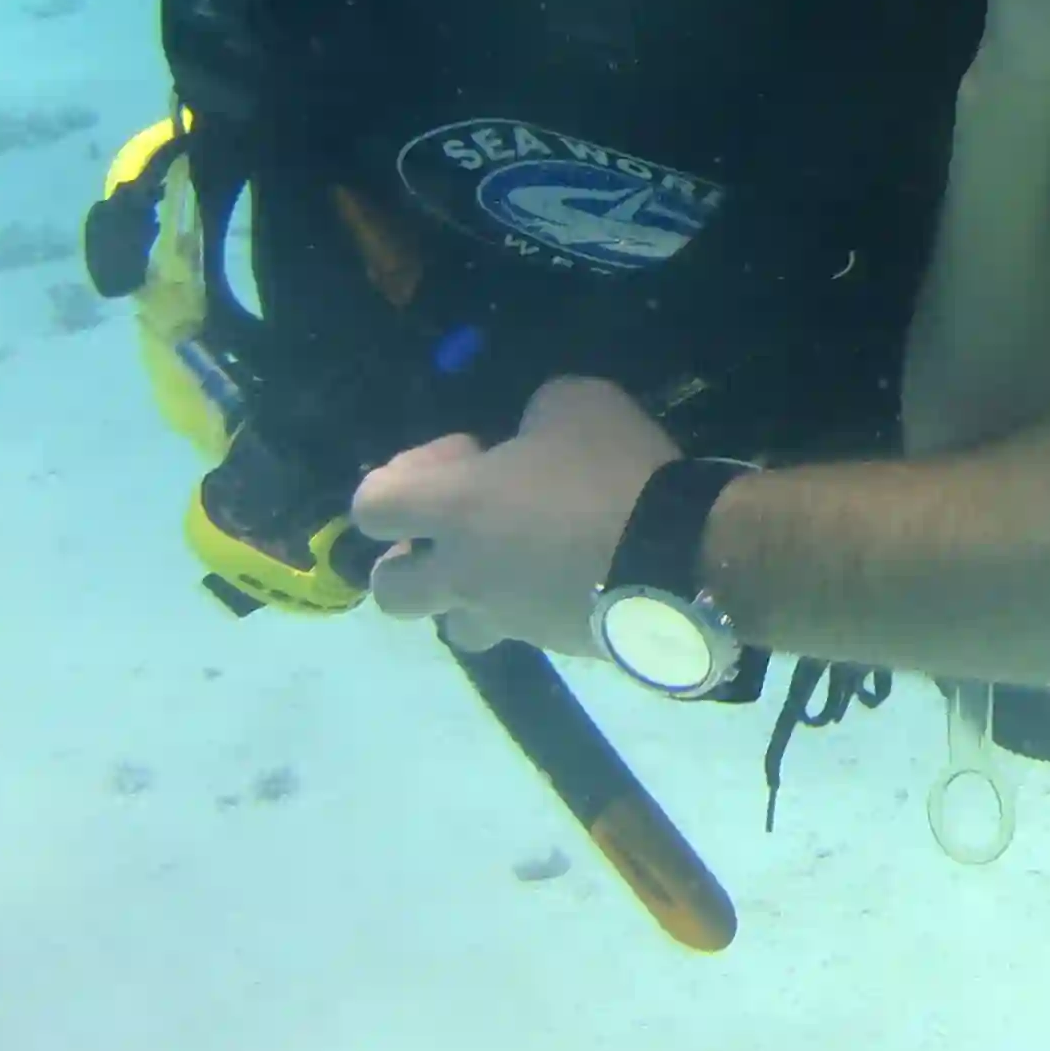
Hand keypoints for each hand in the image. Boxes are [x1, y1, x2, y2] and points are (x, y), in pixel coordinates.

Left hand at [347, 377, 681, 658]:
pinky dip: (531, 603)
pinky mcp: (552, 647)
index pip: (369, 506)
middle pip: (390, 590)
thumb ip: (533, 417)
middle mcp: (463, 573)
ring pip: (455, 623)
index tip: (468, 455)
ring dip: (468, 594)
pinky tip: (575, 570)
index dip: (403, 475)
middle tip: (461, 530)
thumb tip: (531, 438)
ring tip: (517, 561)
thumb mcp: (575, 403)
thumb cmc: (612, 473)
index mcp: (454, 510)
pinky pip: (521, 630)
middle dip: (411, 558)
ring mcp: (507, 618)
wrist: (680, 560)